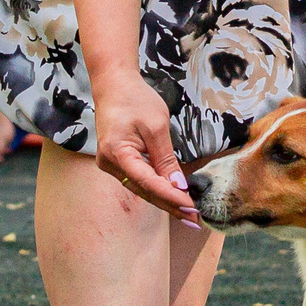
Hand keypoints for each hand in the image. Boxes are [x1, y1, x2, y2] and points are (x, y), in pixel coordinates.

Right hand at [90, 69, 198, 226]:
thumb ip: (166, 158)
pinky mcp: (116, 163)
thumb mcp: (156, 126)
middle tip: (195, 219)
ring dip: (165, 200)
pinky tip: (173, 197)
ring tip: (188, 213)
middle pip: (144, 191)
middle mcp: (109, 164)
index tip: (192, 207)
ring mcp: (111, 165)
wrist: (114, 85)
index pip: (148, 182)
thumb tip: (178, 186)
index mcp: (117, 153)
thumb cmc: (135, 99)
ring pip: (142, 189)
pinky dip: (157, 189)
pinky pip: (139, 180)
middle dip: (170, 205)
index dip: (171, 197)